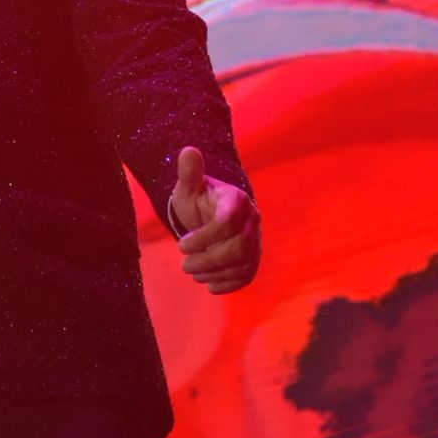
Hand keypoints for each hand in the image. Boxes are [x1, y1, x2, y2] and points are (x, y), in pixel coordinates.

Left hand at [171, 145, 260, 294]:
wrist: (209, 214)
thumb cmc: (197, 199)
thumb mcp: (189, 186)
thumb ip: (189, 172)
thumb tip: (188, 150)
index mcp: (236, 200)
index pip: (227, 221)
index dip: (204, 237)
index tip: (181, 245)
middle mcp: (252, 220)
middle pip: (239, 246)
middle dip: (209, 260)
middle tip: (185, 265)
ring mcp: (256, 240)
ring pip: (244, 263)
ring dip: (215, 273)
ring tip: (193, 273)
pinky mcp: (254, 259)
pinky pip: (248, 275)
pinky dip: (229, 284)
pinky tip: (210, 286)